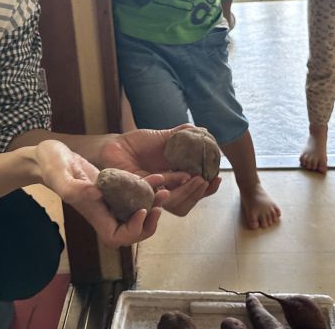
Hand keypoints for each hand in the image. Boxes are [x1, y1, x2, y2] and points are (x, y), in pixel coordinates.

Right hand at [35, 139, 168, 247]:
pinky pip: (134, 194)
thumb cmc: (51, 165)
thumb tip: (98, 195)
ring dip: (152, 205)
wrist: (50, 155)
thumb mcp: (59, 175)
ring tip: (164, 191)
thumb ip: (74, 188)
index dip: (133, 231)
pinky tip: (157, 178)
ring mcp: (109, 200)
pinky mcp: (113, 187)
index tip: (142, 211)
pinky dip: (148, 188)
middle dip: (149, 222)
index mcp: (93, 213)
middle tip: (160, 205)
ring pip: (136, 212)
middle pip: (131, 231)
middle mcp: (103, 210)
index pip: (117, 237)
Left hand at [98, 125, 221, 215]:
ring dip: (191, 193)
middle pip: (189, 200)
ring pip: (177, 203)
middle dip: (202, 192)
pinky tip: (182, 178)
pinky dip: (173, 188)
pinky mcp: (143, 195)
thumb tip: (203, 131)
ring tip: (199, 179)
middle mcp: (166, 189)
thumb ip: (182, 136)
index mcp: (174, 178)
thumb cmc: (138, 143)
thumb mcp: (164, 137)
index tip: (218, 178)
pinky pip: (160, 197)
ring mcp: (154, 194)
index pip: (195, 189)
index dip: (208, 188)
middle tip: (209, 180)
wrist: (116, 146)